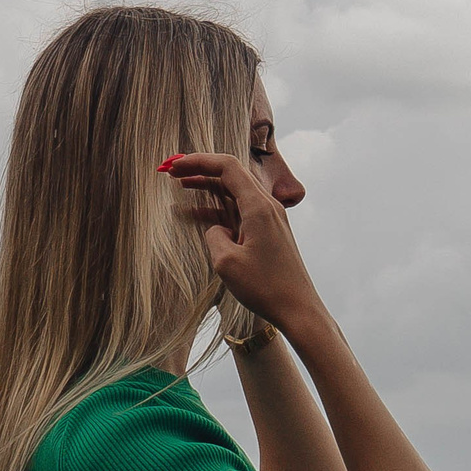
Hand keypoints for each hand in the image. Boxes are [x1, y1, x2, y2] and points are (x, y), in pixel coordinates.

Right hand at [163, 152, 325, 336]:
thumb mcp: (226, 263)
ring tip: (180, 185)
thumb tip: (216, 228)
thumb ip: (213, 235)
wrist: (298, 309)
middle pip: (231, 175)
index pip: (227, 167)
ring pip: (234, 192)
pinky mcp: (268, 232)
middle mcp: (267, 206)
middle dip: (201, 169)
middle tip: (172, 171)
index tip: (175, 165)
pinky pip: (239, 211)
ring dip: (208, 187)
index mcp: (258, 207)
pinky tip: (195, 214)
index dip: (198, 161)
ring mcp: (269, 219)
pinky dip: (217, 209)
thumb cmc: (266, 288)